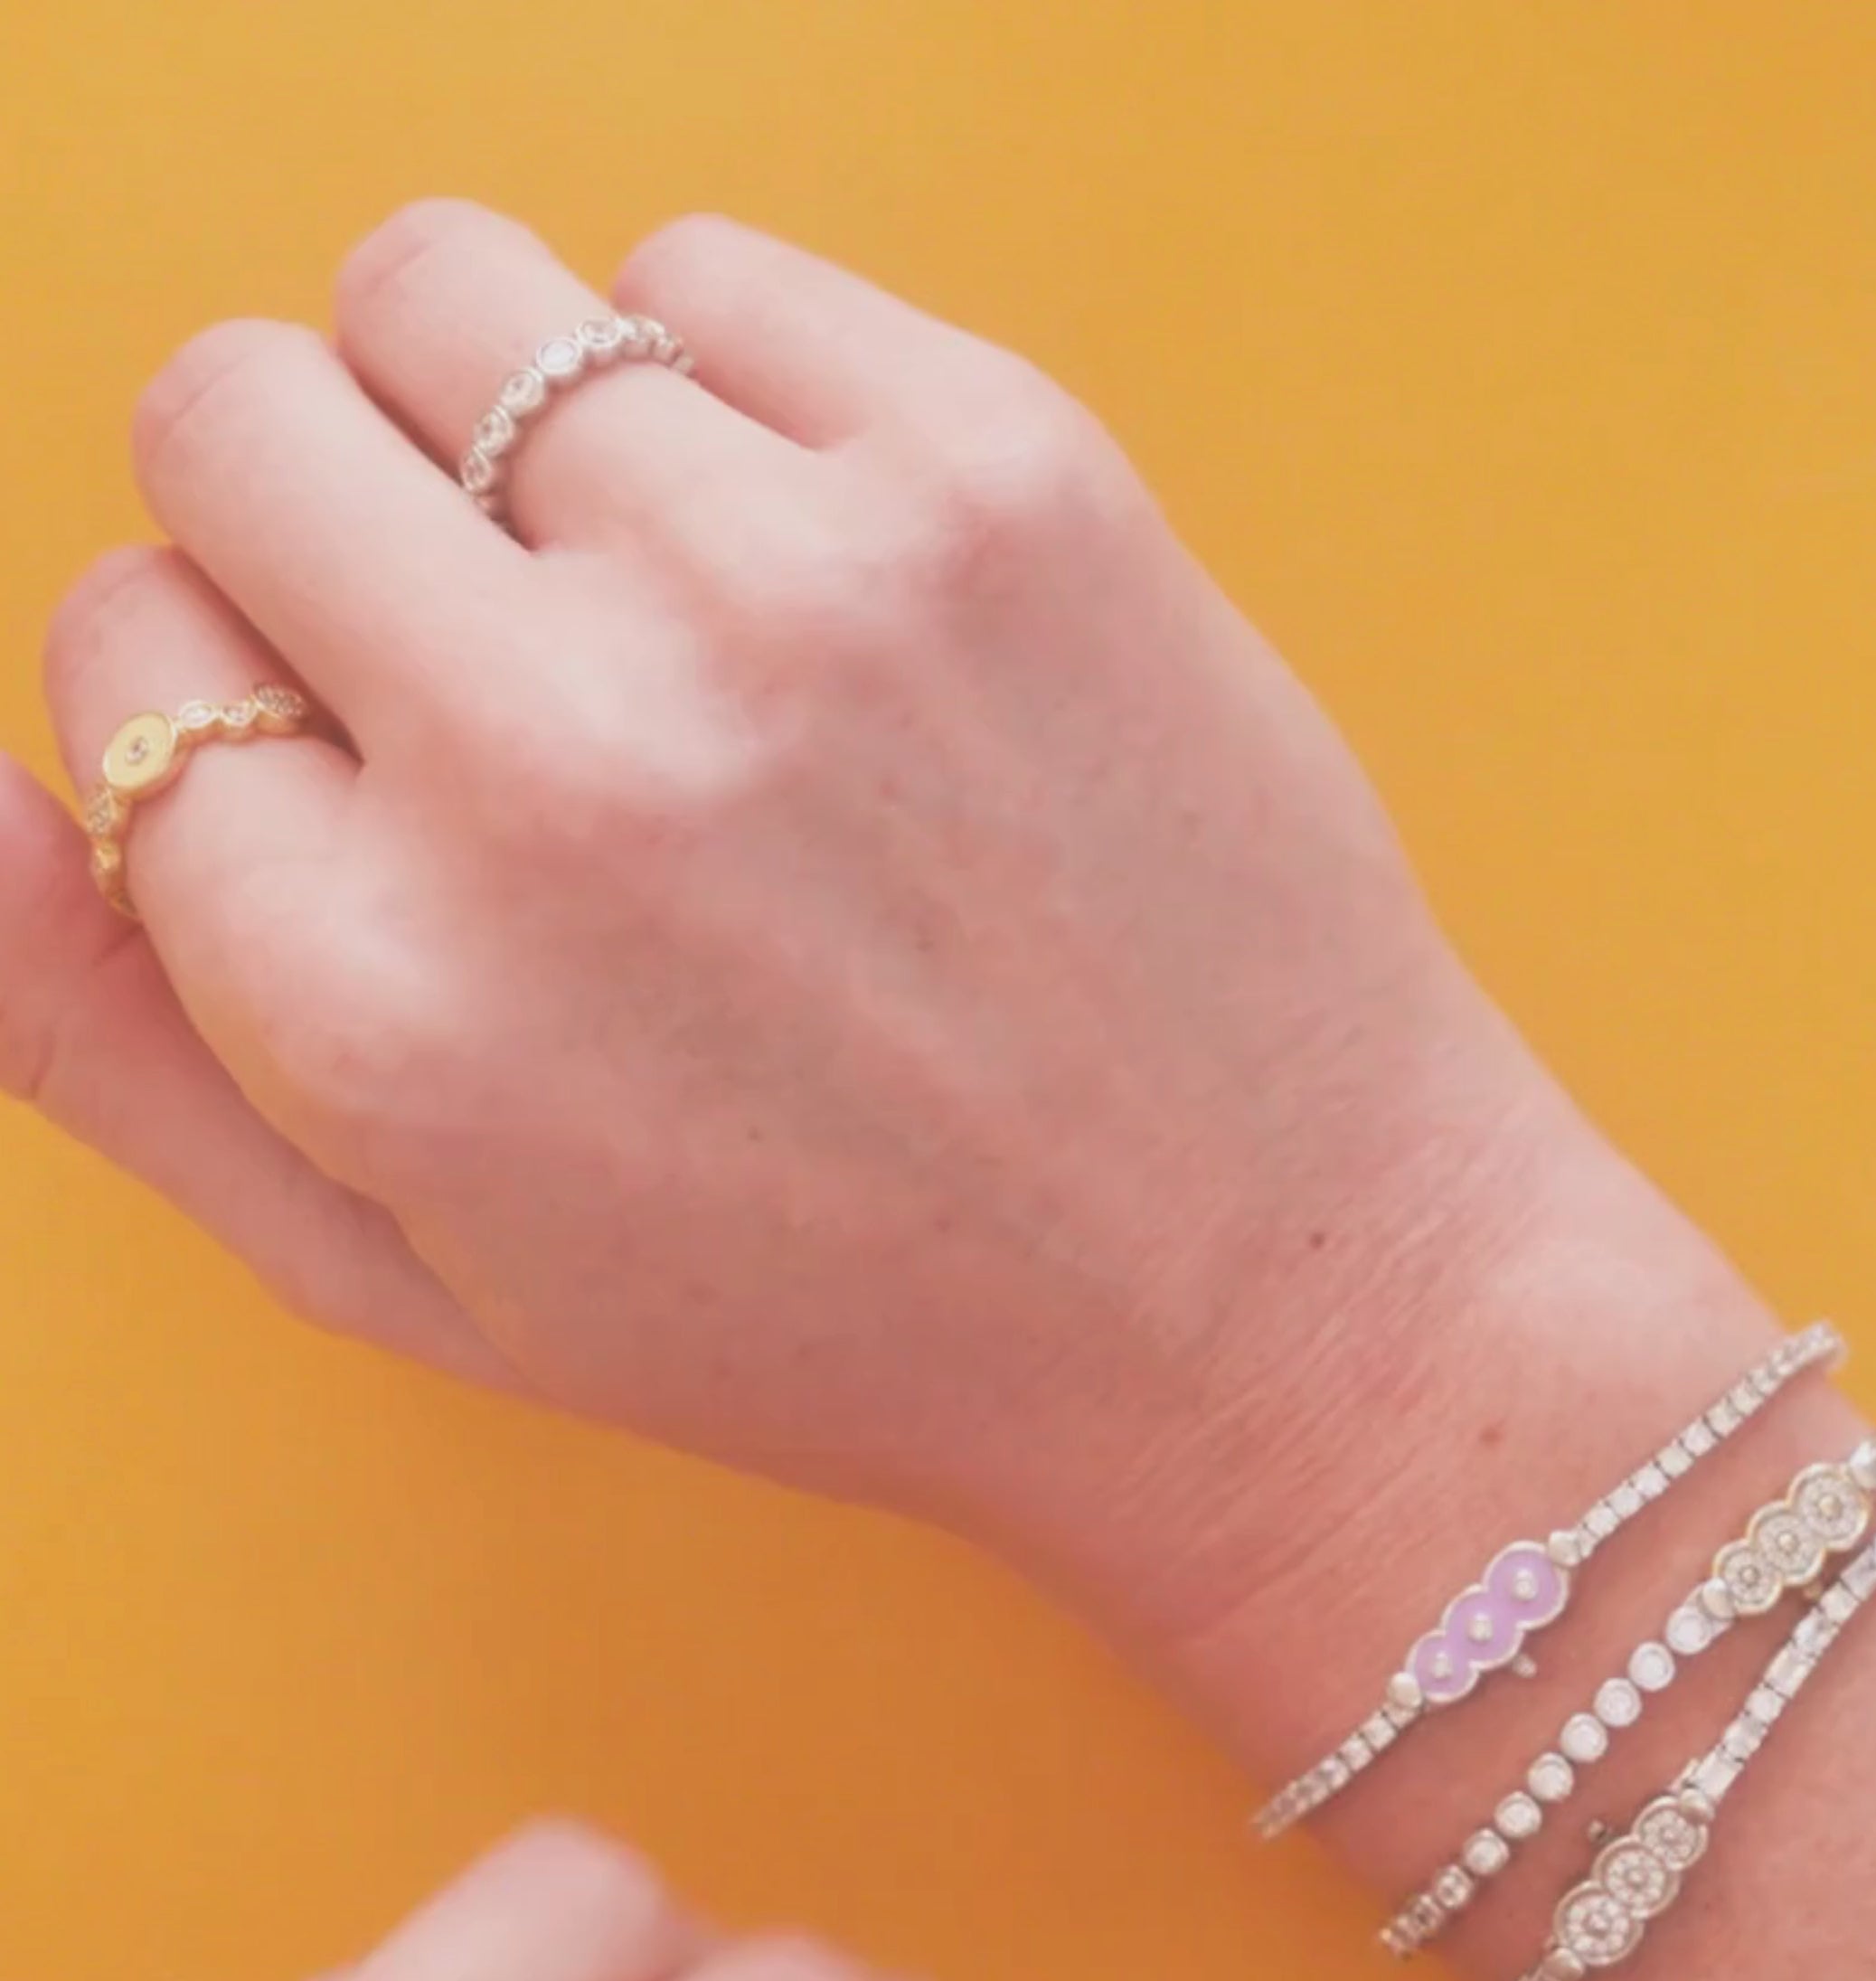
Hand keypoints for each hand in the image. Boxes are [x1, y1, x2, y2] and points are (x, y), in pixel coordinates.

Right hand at [1, 201, 1650, 1635]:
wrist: (1271, 1296)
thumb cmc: (863, 1322)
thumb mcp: (444, 1283)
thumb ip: (128, 1056)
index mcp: (386, 993)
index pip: (119, 656)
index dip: (236, 714)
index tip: (381, 791)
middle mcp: (560, 764)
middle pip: (231, 412)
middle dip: (310, 526)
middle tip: (492, 665)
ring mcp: (788, 586)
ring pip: (448, 293)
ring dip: (497, 432)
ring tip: (653, 612)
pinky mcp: (998, 474)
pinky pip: (705, 278)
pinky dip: (717, 390)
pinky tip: (819, 573)